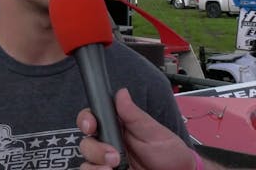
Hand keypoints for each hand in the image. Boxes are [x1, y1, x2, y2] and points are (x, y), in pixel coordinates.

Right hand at [77, 88, 195, 169]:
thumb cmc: (169, 153)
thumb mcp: (154, 132)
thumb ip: (135, 116)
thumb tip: (121, 93)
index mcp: (117, 128)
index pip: (91, 119)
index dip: (86, 120)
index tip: (91, 125)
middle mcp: (108, 145)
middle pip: (86, 142)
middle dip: (95, 148)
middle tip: (113, 156)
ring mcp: (107, 163)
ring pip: (86, 162)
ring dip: (95, 165)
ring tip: (113, 169)